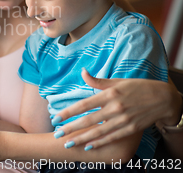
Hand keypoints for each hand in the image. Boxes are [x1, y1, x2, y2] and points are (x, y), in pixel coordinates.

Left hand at [53, 69, 181, 149]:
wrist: (163, 98)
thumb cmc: (137, 87)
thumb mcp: (117, 81)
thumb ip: (98, 81)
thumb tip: (82, 72)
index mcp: (109, 94)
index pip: (84, 105)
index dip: (68, 112)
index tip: (56, 118)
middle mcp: (115, 108)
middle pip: (88, 120)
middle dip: (71, 128)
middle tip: (57, 134)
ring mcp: (123, 120)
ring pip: (98, 132)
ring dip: (82, 138)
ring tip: (68, 143)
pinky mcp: (131, 128)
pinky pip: (112, 137)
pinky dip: (99, 143)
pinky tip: (88, 146)